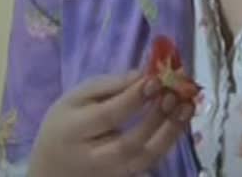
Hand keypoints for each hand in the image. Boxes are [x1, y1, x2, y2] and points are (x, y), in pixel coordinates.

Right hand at [28, 69, 195, 176]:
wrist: (54, 166)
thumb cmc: (66, 124)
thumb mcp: (76, 97)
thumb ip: (109, 85)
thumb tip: (144, 75)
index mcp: (73, 131)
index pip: (107, 117)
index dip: (134, 98)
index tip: (156, 79)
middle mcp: (92, 159)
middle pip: (128, 145)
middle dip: (155, 118)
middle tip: (174, 93)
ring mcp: (110, 174)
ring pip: (144, 160)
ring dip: (171, 133)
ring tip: (187, 106)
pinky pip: (150, 164)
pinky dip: (169, 142)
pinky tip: (181, 120)